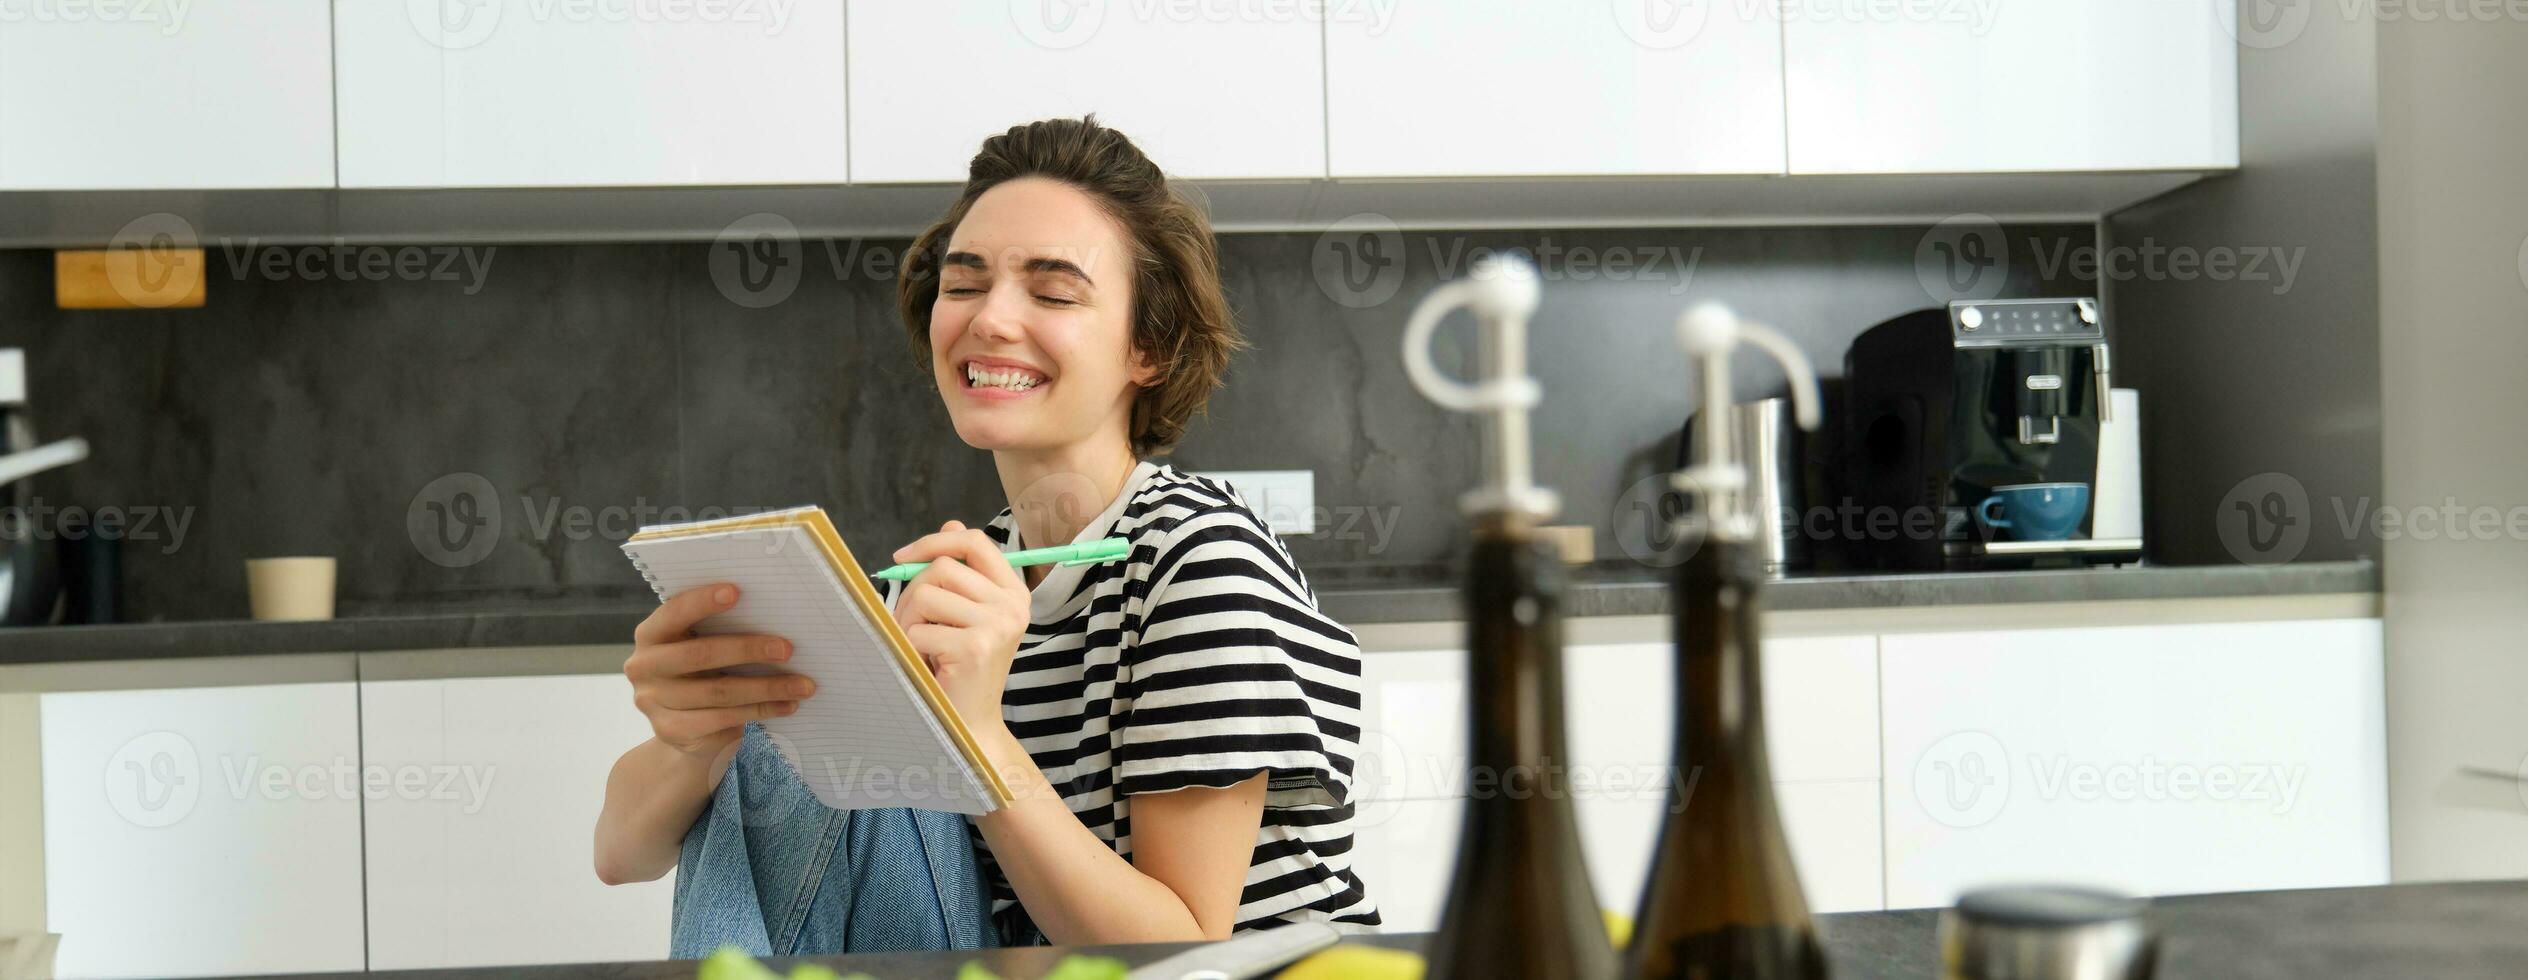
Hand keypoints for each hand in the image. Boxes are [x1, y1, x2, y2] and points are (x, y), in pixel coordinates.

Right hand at [625, 584, 814, 758]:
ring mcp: (653, 702)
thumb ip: (719, 631)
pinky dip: (762, 710)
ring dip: (767, 687)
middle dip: (748, 649)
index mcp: (651, 634)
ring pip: (719, 692)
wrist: (686, 730)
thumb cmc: (703, 673)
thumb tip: (774, 615)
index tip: (737, 592)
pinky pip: (724, 719)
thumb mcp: (702, 647)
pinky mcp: (671, 730)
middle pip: (700, 654)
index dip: (703, 601)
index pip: (674, 612)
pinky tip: (787, 705)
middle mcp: (644, 666)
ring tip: (803, 684)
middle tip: (788, 649)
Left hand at [890, 520, 1030, 736]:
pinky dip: (910, 647)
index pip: (974, 542)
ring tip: (923, 645)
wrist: (972, 724)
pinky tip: (928, 664)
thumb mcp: (967, 614)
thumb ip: (962, 572)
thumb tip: (952, 522)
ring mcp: (996, 626)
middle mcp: (1012, 606)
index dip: (936, 540)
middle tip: (914, 623)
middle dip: (914, 592)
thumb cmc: (961, 667)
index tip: (903, 557)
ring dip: (909, 621)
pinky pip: (917, 630)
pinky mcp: (974, 648)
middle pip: (943, 567)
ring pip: (926, 595)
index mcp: (1014, 592)